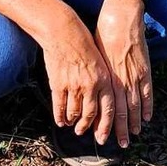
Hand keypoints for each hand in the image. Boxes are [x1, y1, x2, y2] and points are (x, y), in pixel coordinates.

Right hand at [40, 9, 114, 143]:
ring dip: (73, 122)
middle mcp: (91, 85)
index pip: (108, 110)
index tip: (103, 136)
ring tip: (71, 125)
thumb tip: (100, 97)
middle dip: (87, 127)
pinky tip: (60, 120)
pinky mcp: (58, 84)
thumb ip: (102, 79)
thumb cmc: (82, 40)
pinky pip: (59, 106)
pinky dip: (59, 116)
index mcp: (104, 79)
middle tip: (83, 133)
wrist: (62, 29)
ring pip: (74, 113)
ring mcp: (74, 86)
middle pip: (91, 115)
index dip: (106, 126)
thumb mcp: (99, 58)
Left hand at [95, 0, 152, 148]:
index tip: (100, 134)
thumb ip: (95, 68)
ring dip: (134, 122)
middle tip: (118, 144)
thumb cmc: (104, 30)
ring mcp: (133, 74)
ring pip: (134, 105)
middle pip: (120, 109)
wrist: (121, 14)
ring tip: (132, 135)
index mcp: (105, 73)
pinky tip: (146, 118)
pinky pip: (147, 91)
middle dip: (118, 128)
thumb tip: (88, 82)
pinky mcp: (144, 68)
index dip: (103, 121)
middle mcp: (119, 77)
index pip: (104, 104)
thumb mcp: (94, 50)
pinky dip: (147, 106)